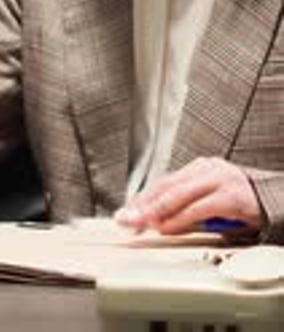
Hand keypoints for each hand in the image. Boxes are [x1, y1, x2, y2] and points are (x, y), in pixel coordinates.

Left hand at [114, 157, 263, 233]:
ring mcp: (219, 179)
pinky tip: (168, 228)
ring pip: (179, 194)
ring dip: (156, 212)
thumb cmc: (239, 203)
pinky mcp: (230, 195)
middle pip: (166, 186)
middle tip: (126, 219)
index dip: (142, 198)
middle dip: (143, 205)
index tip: (126, 213)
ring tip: (141, 224)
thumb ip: (184, 207)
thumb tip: (154, 221)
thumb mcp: (207, 201)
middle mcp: (206, 168)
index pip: (163, 182)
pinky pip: (199, 208)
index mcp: (199, 168)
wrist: (276, 201)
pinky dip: (180, 219)